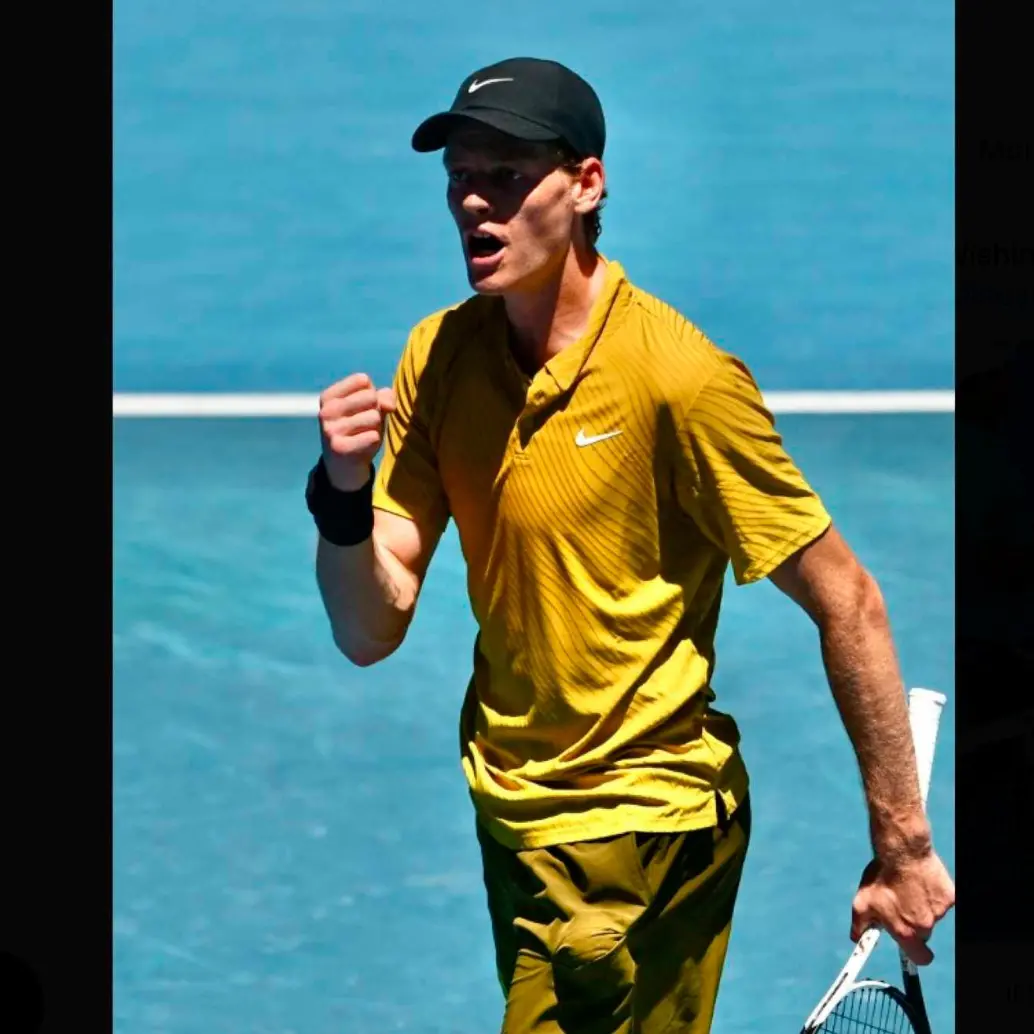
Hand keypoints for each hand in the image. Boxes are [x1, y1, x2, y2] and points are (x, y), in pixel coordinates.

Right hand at [318, 373, 396, 490]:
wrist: (345, 465)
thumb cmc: (359, 429)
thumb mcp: (371, 408)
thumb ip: (384, 397)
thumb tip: (389, 404)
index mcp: (328, 396)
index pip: (363, 381)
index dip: (371, 395)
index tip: (361, 409)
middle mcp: (326, 411)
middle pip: (371, 397)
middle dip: (375, 411)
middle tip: (363, 426)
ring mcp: (331, 429)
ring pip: (374, 417)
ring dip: (375, 428)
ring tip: (363, 435)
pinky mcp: (339, 448)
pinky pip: (373, 436)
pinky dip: (374, 441)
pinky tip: (362, 447)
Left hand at [851, 851, 955, 964]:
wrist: (902, 852)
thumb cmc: (881, 878)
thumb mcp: (861, 903)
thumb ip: (860, 925)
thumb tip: (855, 938)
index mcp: (906, 933)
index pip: (920, 958)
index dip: (916, 953)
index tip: (911, 945)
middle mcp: (926, 926)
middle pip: (924, 932)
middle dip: (913, 922)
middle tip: (901, 903)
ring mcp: (940, 911)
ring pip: (932, 914)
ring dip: (922, 904)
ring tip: (907, 885)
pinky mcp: (949, 896)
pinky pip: (942, 899)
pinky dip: (933, 892)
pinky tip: (920, 879)